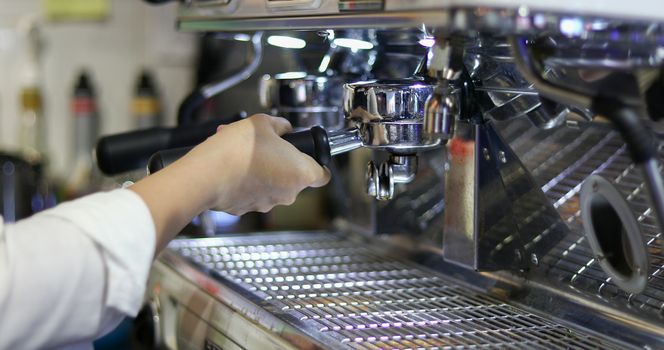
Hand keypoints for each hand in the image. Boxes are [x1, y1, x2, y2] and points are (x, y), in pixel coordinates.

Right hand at [130, 114, 330, 252]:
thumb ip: (280, 126)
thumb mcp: (263, 122)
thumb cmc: (240, 148)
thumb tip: (284, 128)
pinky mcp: (246, 209)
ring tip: (243, 153)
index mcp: (301, 173)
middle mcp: (288, 194)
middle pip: (294, 179)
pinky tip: (232, 167)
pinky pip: (252, 193)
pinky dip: (246, 182)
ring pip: (272, 186)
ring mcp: (267, 204)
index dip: (317, 163)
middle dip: (282, 163)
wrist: (208, 174)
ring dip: (263, 171)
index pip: (322, 175)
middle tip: (266, 147)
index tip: (307, 155)